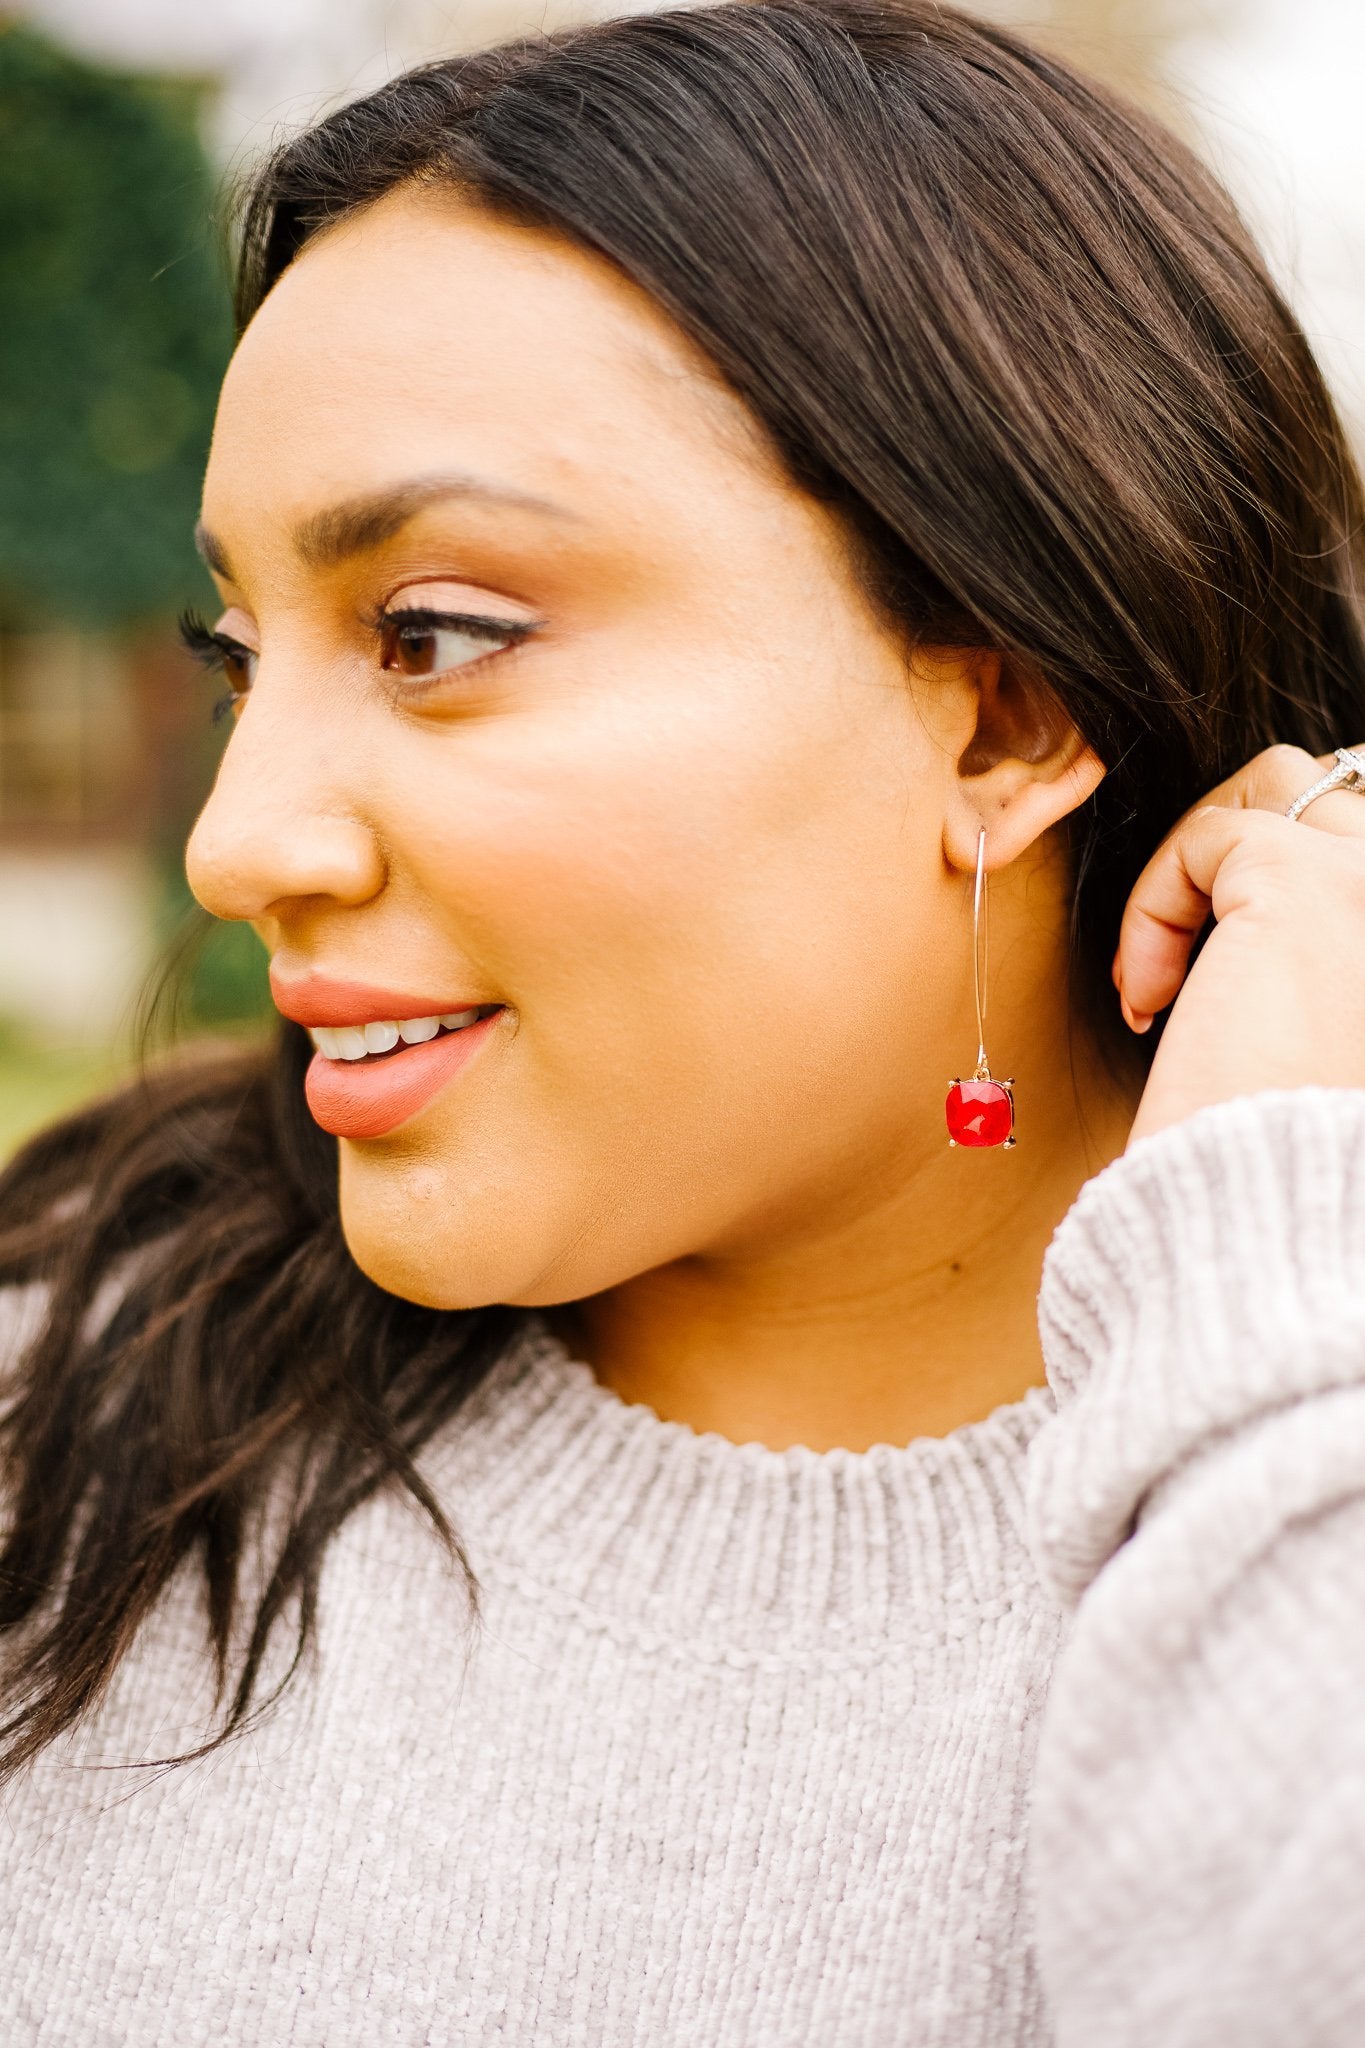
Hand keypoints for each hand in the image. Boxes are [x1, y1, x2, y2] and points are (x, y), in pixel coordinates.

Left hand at [1113, 744, 1364, 1146]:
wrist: (1264, 1212)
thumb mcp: (1317, 1030)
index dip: (1273, 890)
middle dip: (1236, 860)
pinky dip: (1154, 905)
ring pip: (1279, 784)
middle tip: (1180, 970)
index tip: (1216, 993)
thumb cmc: (1276, 1153)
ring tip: (1163, 969)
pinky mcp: (1304, 881)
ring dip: (1201, 860)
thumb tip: (1250, 913)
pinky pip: (1208, 839)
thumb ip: (1315, 957)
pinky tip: (1148, 998)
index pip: (1358, 847)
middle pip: (1333, 795)